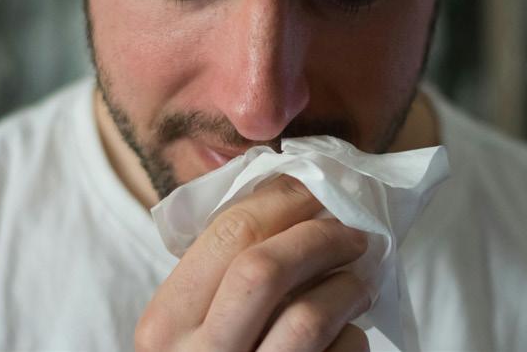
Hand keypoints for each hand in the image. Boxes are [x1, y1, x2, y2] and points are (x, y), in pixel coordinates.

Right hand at [135, 175, 371, 350]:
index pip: (228, 233)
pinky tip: (348, 334)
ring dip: (348, 287)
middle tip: (353, 231)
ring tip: (362, 279)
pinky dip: (353, 339)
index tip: (317, 189)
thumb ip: (221, 274)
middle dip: (319, 237)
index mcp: (165, 324)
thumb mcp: (192, 326)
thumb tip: (295, 198)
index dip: (285, 200)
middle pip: (264, 268)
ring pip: (308, 318)